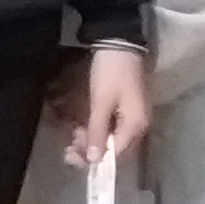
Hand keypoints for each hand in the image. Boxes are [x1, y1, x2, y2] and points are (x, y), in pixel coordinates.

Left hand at [65, 44, 151, 166]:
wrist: (119, 42)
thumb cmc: (111, 72)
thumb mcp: (101, 103)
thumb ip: (98, 132)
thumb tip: (94, 160)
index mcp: (135, 125)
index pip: (116, 153)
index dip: (95, 159)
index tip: (72, 158)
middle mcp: (137, 125)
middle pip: (113, 147)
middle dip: (90, 150)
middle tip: (67, 150)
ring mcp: (131, 115)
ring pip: (109, 137)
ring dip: (90, 139)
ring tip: (71, 138)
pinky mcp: (123, 107)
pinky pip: (109, 125)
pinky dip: (95, 128)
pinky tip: (80, 128)